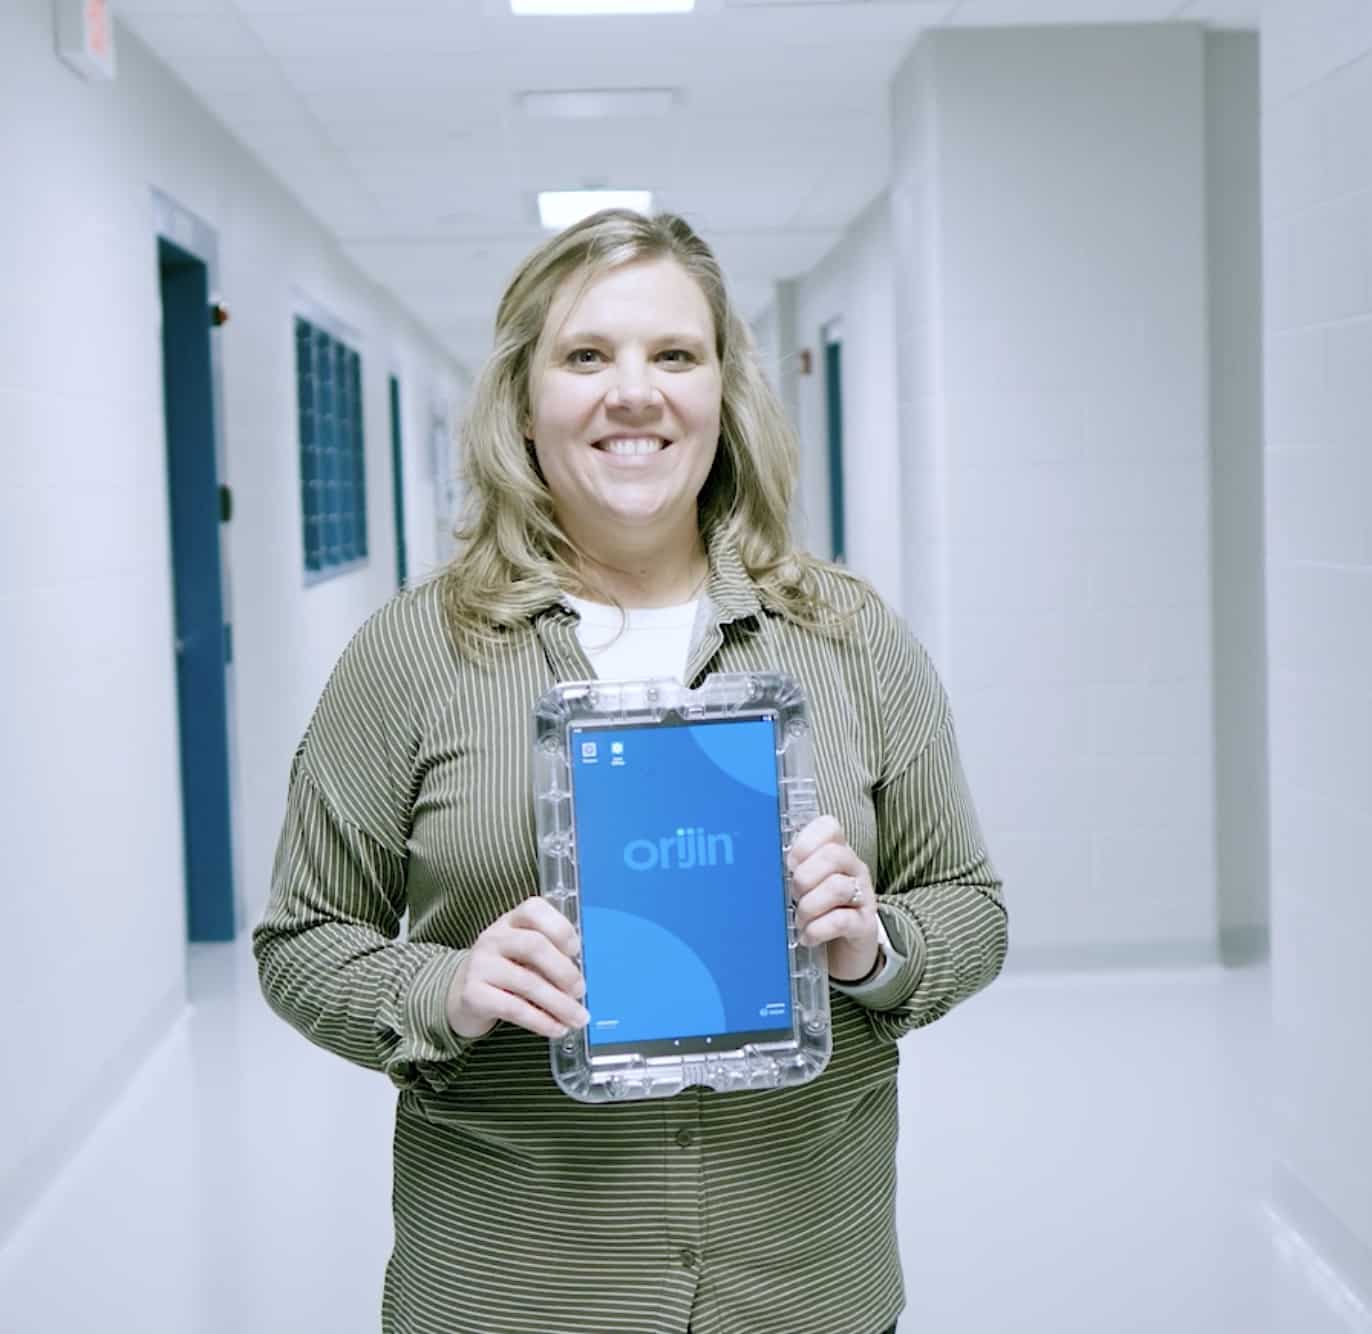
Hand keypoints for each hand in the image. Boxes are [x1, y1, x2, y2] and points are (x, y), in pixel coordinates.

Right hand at [445, 897, 589, 1039]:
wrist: (461, 993)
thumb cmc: (505, 970)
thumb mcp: (523, 955)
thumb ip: (548, 957)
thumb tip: (579, 982)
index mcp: (511, 921)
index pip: (534, 910)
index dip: (560, 928)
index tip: (576, 950)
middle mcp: (493, 937)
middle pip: (534, 946)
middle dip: (564, 971)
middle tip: (580, 991)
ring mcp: (480, 964)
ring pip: (527, 982)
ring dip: (559, 1004)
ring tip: (577, 1018)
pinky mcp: (473, 994)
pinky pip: (514, 1008)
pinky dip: (541, 1021)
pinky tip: (557, 1029)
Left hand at [786, 815, 880, 983]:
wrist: (843, 953)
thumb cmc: (817, 913)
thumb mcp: (803, 888)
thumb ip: (788, 873)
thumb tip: (753, 868)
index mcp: (837, 853)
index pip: (829, 827)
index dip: (806, 842)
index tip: (789, 863)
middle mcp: (853, 870)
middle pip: (834, 855)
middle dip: (804, 877)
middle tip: (793, 895)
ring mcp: (863, 896)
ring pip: (838, 887)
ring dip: (809, 906)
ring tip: (799, 920)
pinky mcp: (865, 925)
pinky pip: (843, 921)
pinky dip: (818, 929)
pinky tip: (807, 936)